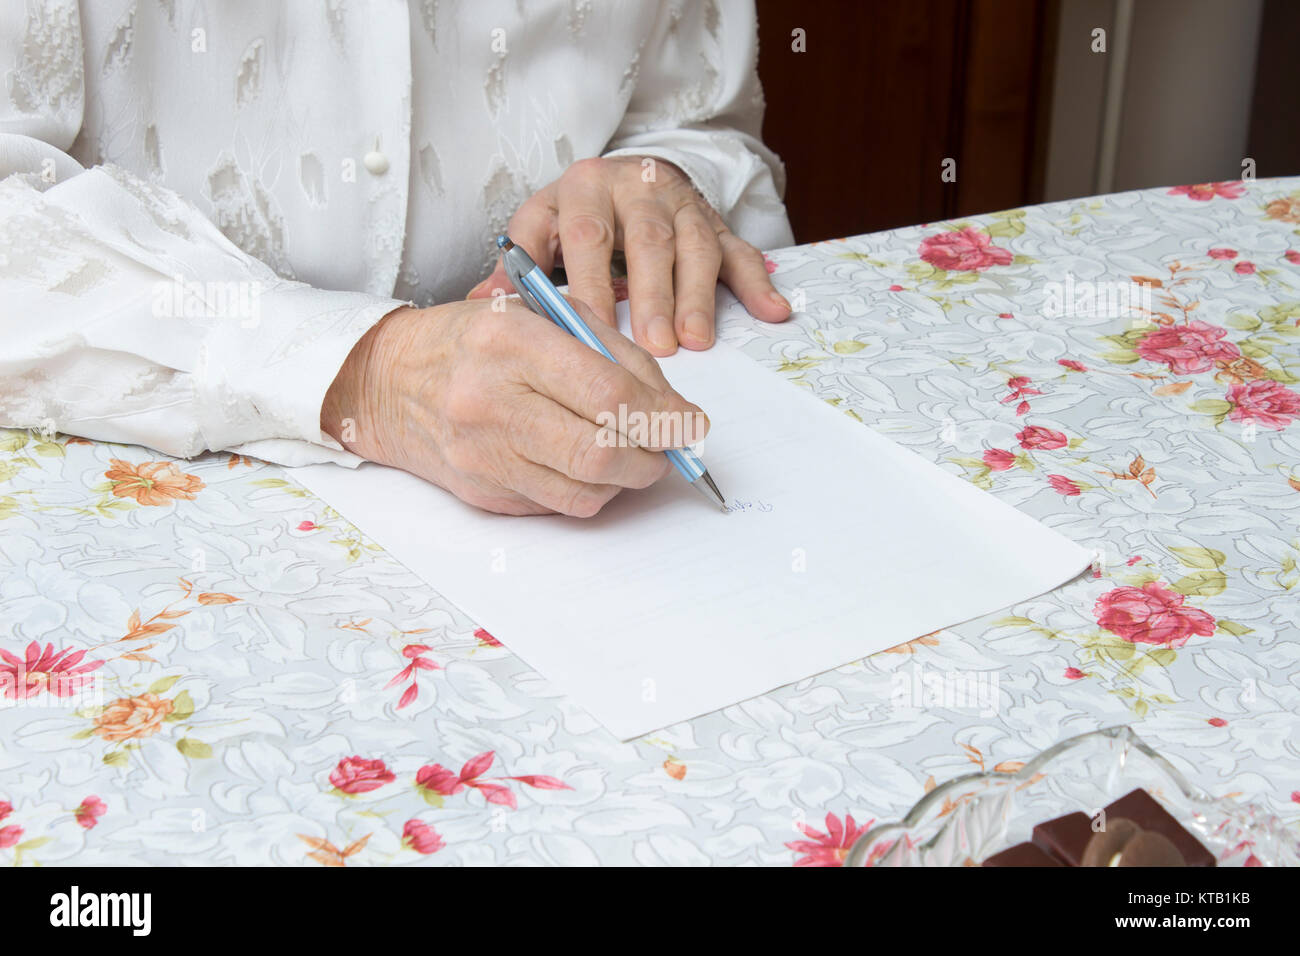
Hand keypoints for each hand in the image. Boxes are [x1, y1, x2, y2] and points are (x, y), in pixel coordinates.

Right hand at [321, 299, 708, 515]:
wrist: (389, 382)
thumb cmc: (473, 341)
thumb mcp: (541, 315)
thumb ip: (612, 352)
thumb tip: (672, 409)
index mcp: (512, 343)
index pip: (608, 393)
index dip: (663, 416)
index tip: (690, 423)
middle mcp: (491, 401)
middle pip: (601, 453)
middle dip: (653, 458)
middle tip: (668, 449)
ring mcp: (484, 455)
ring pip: (586, 491)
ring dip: (626, 480)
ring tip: (631, 454)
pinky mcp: (482, 494)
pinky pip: (559, 505)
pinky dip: (589, 489)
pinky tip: (587, 463)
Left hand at [467, 156, 791, 355]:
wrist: (623, 176)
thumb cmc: (576, 216)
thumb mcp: (539, 228)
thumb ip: (517, 265)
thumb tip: (480, 303)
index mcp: (586, 187)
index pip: (586, 233)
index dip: (589, 280)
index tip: (588, 326)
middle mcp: (638, 187)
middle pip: (648, 240)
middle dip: (653, 294)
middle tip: (655, 346)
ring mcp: (683, 205)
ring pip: (696, 246)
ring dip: (698, 295)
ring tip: (697, 342)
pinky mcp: (717, 223)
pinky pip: (740, 251)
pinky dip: (757, 282)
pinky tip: (771, 311)